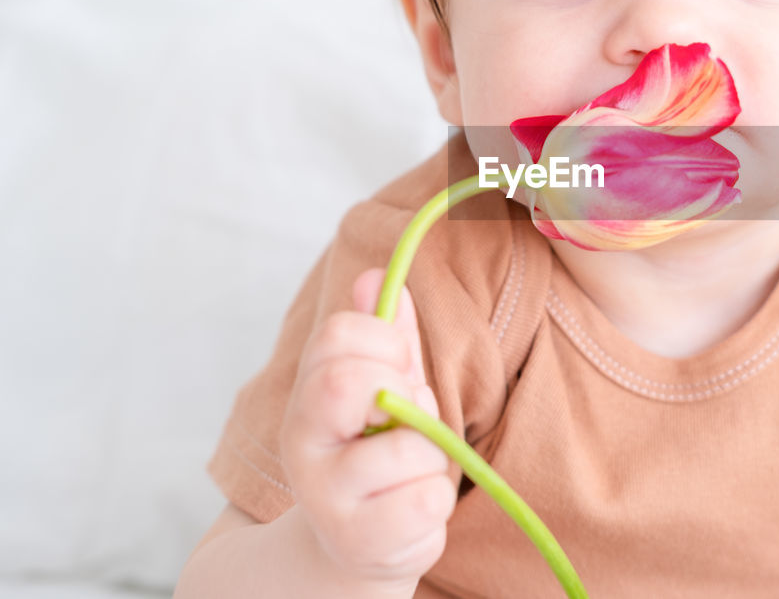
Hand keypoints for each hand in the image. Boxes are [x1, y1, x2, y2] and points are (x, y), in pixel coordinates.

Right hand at [280, 267, 455, 591]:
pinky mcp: (360, 542)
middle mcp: (302, 443)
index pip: (337, 335)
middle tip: (404, 421)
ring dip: (431, 458)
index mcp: (307, 395)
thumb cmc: (379, 453)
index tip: (397, 366)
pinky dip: (434, 504)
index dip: (386, 342)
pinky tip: (409, 511)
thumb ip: (386, 336)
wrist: (358, 544)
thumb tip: (378, 276)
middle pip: (350, 382)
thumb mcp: (383, 387)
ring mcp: (325, 497)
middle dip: (405, 394)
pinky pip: (426, 501)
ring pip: (410, 447)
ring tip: (409, 475)